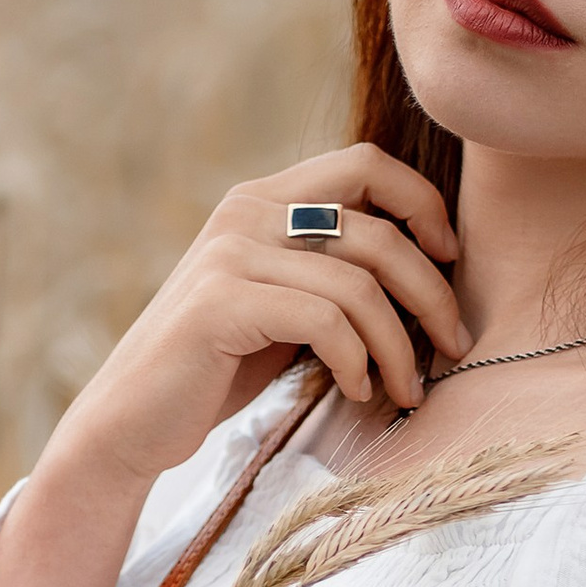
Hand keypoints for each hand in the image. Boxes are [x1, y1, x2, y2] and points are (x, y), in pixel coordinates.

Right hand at [50, 146, 467, 498]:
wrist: (131, 423)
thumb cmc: (217, 371)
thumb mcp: (283, 306)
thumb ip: (332, 273)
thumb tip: (430, 272)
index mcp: (263, 200)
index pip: (366, 163)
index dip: (423, 204)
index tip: (450, 261)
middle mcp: (246, 213)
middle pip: (378, 228)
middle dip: (432, 292)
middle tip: (454, 346)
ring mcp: (230, 254)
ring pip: (359, 284)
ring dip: (399, 346)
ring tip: (406, 391)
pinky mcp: (221, 303)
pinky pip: (325, 320)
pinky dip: (356, 361)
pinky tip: (357, 391)